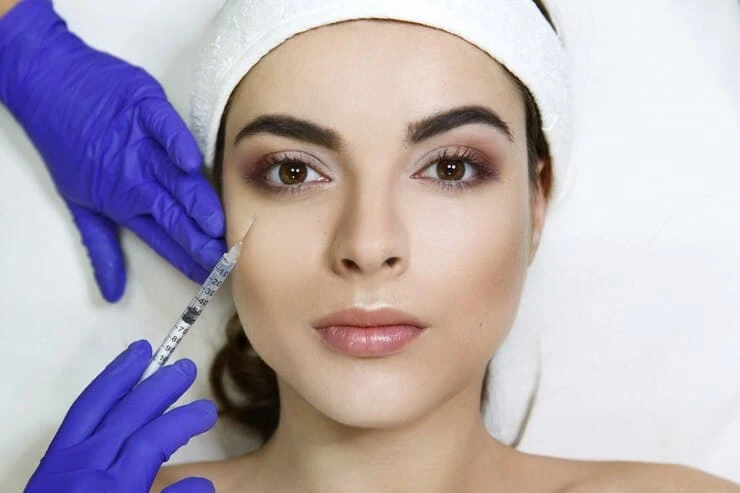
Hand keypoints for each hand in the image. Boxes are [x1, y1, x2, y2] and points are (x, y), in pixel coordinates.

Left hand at [0, 0, 225, 301]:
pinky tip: (191, 163)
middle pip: (173, 213)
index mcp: (124, 203)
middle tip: (224, 259)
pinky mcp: (143, 108)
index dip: (185, 258)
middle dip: (199, 238)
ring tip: (214, 223)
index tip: (210, 276)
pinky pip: (163, 128)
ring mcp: (140, 143)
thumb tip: (112, 295)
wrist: (47, 84)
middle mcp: (136, 178)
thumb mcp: (80, 204)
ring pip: (173, 178)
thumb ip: (101, 248)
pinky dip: (175, 143)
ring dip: (193, 201)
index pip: (162, 238)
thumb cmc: (66, 144)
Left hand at [24, 340, 216, 492]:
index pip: (154, 440)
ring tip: (143, 352)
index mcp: (115, 487)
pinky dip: (96, 394)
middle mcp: (88, 466)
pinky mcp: (50, 463)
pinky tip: (110, 385)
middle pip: (129, 414)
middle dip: (159, 388)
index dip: (183, 422)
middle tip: (186, 369)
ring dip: (122, 376)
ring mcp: (65, 461)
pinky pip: (74, 417)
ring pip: (96, 406)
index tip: (207, 413)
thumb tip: (202, 483)